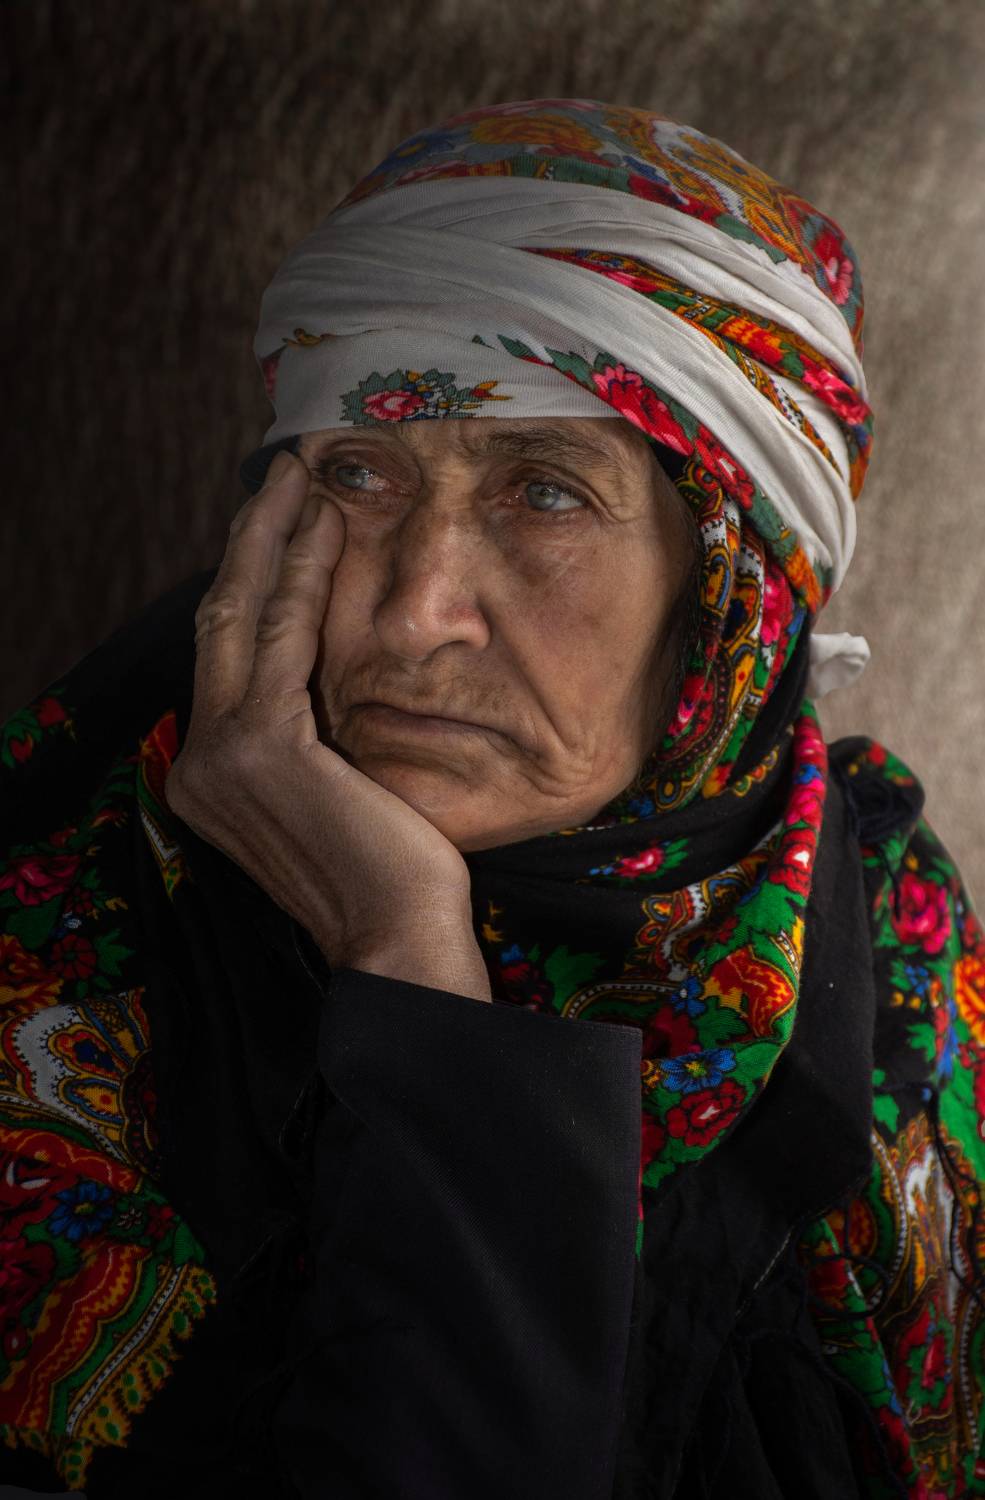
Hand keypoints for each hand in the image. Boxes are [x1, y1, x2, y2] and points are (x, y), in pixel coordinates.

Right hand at [164, 450, 491, 1002]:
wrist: (397, 942)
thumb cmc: (387, 877)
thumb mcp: (335, 794)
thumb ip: (309, 737)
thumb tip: (324, 675)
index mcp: (212, 775)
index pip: (229, 655)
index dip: (250, 581)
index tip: (281, 524)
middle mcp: (199, 762)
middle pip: (220, 621)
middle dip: (251, 539)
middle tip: (284, 475)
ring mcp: (221, 754)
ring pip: (242, 615)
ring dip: (274, 538)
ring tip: (302, 479)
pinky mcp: (262, 746)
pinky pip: (283, 635)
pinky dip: (302, 575)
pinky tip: (326, 530)